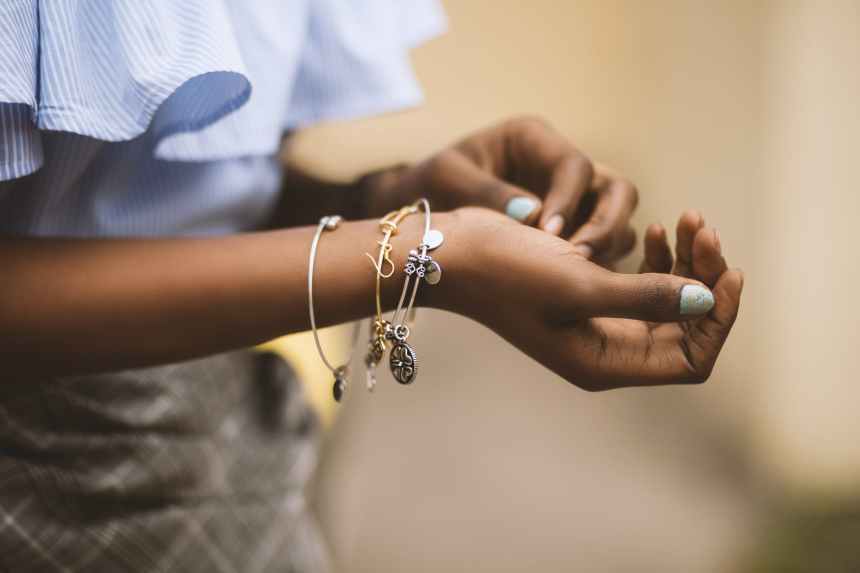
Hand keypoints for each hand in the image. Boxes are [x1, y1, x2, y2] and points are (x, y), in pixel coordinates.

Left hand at [371, 116, 637, 265]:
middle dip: (607, 224)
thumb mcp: (447, 179)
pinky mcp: (573, 232)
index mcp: (533, 140)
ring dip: (606, 249)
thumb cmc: (429, 185)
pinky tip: (574, 288)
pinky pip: (602, 249)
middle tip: (578, 258)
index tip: (549, 234)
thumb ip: (487, 193)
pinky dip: (597, 266)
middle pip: (617, 190)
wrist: (419, 212)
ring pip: (618, 221)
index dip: (568, 201)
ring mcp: (573, 201)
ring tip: (576, 277)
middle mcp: (561, 168)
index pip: (574, 166)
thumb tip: (534, 217)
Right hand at [436, 208, 742, 389]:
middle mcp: (606, 348)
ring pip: (667, 300)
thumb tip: (707, 300)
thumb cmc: (506, 271)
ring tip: (686, 220)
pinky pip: (641, 282)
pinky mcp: (589, 293)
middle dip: (704, 277)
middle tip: (703, 228)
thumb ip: (646, 297)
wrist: (454, 250)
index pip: (691, 358)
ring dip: (684, 262)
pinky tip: (654, 229)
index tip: (728, 270)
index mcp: (604, 362)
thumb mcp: (578, 284)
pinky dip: (656, 256)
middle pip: (685, 325)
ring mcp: (597, 322)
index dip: (719, 319)